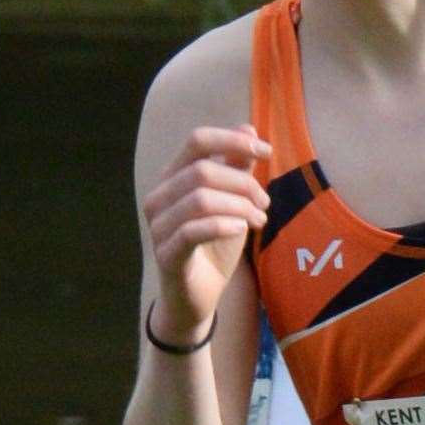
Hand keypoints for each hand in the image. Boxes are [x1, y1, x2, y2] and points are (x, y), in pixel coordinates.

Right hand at [141, 124, 270, 338]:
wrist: (197, 296)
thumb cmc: (214, 244)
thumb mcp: (232, 201)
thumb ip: (237, 166)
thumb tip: (248, 128)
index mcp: (173, 177)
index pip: (197, 141)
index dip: (232, 140)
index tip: (266, 151)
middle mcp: (159, 197)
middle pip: (203, 171)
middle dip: (244, 183)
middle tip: (265, 203)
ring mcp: (158, 226)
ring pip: (200, 199)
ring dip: (239, 206)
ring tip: (260, 220)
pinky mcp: (166, 254)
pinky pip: (193, 231)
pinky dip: (224, 225)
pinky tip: (242, 229)